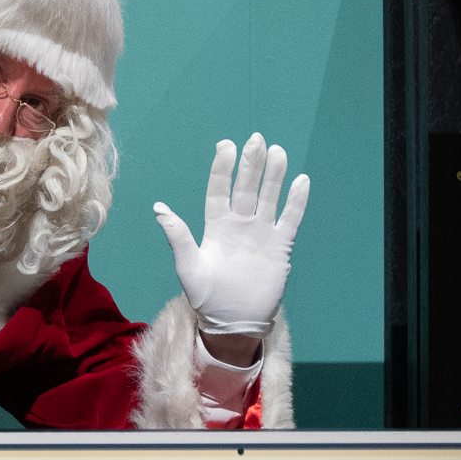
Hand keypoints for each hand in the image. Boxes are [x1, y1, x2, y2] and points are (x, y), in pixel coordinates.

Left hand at [152, 134, 309, 338]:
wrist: (232, 320)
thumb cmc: (205, 296)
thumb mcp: (188, 266)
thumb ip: (178, 236)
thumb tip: (159, 207)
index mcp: (215, 226)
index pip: (219, 190)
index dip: (223, 168)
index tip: (226, 145)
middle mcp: (239, 224)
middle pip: (246, 188)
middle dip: (251, 164)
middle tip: (256, 139)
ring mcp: (260, 233)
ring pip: (269, 197)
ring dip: (274, 176)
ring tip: (277, 152)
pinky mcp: (279, 246)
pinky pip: (289, 219)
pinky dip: (296, 201)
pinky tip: (301, 181)